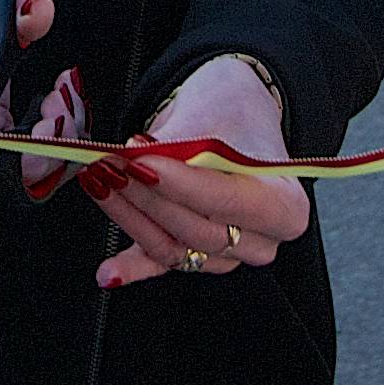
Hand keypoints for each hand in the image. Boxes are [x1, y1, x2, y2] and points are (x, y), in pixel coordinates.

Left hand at [95, 55, 308, 290]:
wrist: (231, 116)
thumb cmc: (230, 113)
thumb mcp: (210, 116)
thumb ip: (174, 145)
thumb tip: (133, 158)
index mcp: (284, 206)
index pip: (226, 201)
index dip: (180, 184)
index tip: (141, 162)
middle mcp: (262, 241)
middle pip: (196, 229)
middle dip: (146, 196)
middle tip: (110, 165)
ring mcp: (229, 256)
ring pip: (173, 248)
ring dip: (129, 217)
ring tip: (100, 183)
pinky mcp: (195, 259)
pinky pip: (160, 265)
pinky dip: (132, 267)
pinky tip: (108, 271)